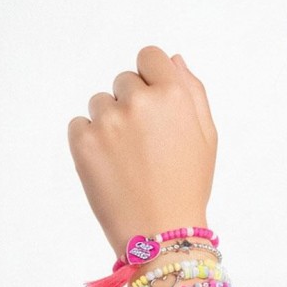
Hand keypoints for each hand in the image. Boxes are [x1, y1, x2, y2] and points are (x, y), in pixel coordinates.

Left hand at [68, 46, 217, 256]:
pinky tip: (112, 165)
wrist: (161, 231)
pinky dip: (92, 141)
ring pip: (101, 102)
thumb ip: (193, 92)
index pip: (149, 56)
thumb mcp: (207, 137)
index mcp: (174, 96)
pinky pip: (80, 124)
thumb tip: (174, 59)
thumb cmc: (188, 184)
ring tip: (130, 157)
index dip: (153, 78)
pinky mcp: (82, 141)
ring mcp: (108, 121)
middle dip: (134, 103)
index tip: (156, 104)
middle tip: (147, 143)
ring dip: (111, 122)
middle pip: (125, 80)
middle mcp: (139, 101)